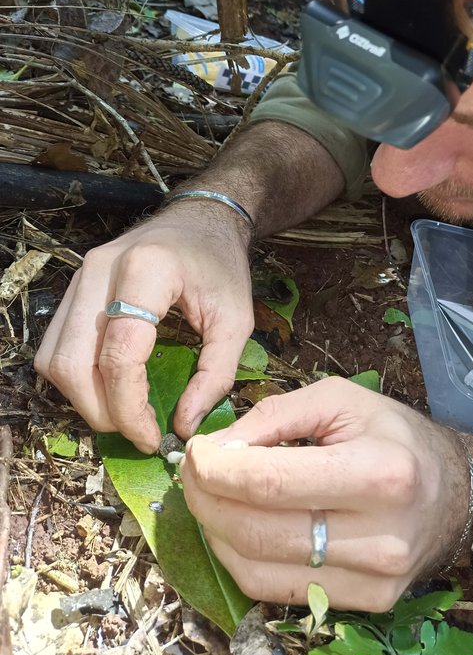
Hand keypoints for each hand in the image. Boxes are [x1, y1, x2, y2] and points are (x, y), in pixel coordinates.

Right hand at [34, 205, 253, 452]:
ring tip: (124, 413)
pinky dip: (76, 378)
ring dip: (83, 399)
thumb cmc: (221, 264)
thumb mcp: (236, 319)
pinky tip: (109, 388)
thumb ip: (216, 374)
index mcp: (145, 271)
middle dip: (102, 411)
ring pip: (55, 358)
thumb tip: (184, 425)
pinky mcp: (74, 286)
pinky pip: (55, 345)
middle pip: (74, 363)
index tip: (155, 436)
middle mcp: (100, 270)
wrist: (201, 218)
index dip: (130, 408)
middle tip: (139, 431)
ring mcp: (80, 275)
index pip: (119, 355)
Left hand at [179, 377, 469, 611]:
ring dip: (215, 531)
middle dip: (205, 499)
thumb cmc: (395, 435)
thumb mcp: (340, 400)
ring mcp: (373, 580)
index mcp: (378, 473)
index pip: (270, 483)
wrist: (455, 492)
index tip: (193, 452)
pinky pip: (276, 591)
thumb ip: (274, 416)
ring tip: (208, 497)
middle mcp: (380, 536)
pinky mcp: (367, 603)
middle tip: (191, 471)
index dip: (216, 470)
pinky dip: (240, 559)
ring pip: (258, 570)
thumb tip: (215, 448)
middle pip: (257, 531)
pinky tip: (234, 528)